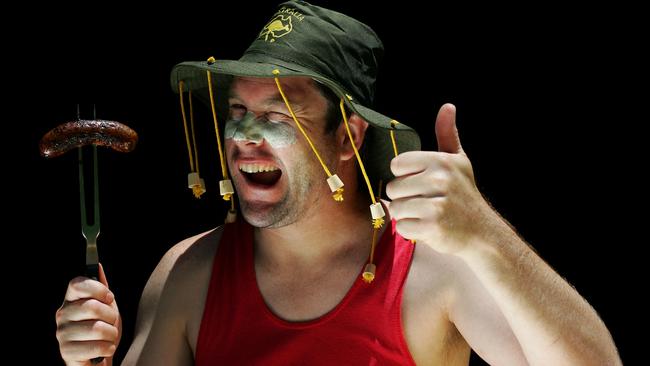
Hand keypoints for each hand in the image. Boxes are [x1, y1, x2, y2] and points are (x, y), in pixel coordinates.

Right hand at [56, 263, 121, 364]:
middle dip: (111, 316)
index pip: (77, 283)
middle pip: (91, 306)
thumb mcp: (107, 306)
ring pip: (97, 328)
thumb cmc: (103, 329)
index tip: (109, 297)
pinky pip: (96, 347)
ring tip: (109, 337)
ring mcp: (62, 333)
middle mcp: (62, 314)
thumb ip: (101, 288)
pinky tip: (105, 349)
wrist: (100, 357)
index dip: (97, 288)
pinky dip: (107, 348)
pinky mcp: (66, 352)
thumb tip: (97, 266)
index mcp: (71, 299)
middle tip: (111, 322)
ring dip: (112, 334)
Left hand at [386, 103, 492, 253]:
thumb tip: (447, 106)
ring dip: (407, 215)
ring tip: (426, 214)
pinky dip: (411, 231)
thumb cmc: (464, 195)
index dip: (405, 177)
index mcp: (440, 161)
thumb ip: (447, 134)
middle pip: (393, 188)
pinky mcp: (433, 226)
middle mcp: (439, 179)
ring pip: (396, 208)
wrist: (482, 232)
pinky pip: (402, 226)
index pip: (397, 165)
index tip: (421, 184)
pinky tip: (427, 228)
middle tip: (425, 202)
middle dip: (404, 198)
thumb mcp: (458, 161)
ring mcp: (437, 204)